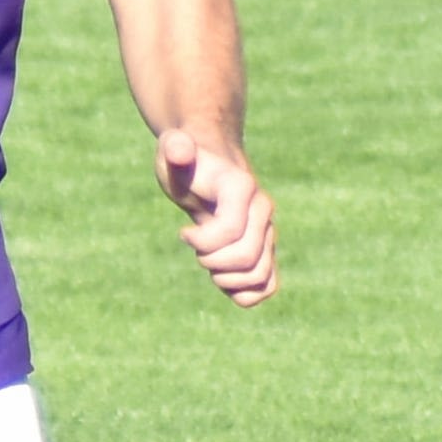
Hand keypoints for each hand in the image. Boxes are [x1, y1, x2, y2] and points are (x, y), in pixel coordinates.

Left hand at [157, 127, 278, 307]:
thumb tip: (179, 148)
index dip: (201, 241)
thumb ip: (176, 149)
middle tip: (196, 249)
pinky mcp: (266, 251)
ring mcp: (268, 232)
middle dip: (212, 261)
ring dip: (227, 280)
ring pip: (260, 276)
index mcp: (242, 188)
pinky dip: (244, 293)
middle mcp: (263, 211)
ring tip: (208, 263)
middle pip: (246, 258)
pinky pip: (268, 285)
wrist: (207, 167)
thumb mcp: (173, 152)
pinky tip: (221, 278)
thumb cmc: (185, 163)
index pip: (230, 231)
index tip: (183, 233)